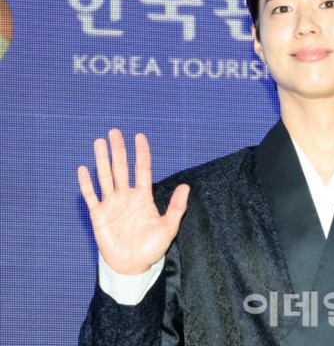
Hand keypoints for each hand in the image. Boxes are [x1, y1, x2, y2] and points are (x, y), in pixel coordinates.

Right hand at [78, 129, 189, 274]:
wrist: (132, 266)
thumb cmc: (152, 248)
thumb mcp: (168, 228)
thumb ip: (176, 207)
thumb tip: (186, 186)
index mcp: (143, 196)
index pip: (142, 169)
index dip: (141, 153)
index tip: (139, 136)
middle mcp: (126, 196)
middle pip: (121, 167)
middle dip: (118, 150)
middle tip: (114, 132)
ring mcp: (112, 204)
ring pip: (105, 176)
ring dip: (102, 159)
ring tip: (99, 142)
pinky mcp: (99, 215)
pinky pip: (91, 196)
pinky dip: (86, 183)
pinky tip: (83, 169)